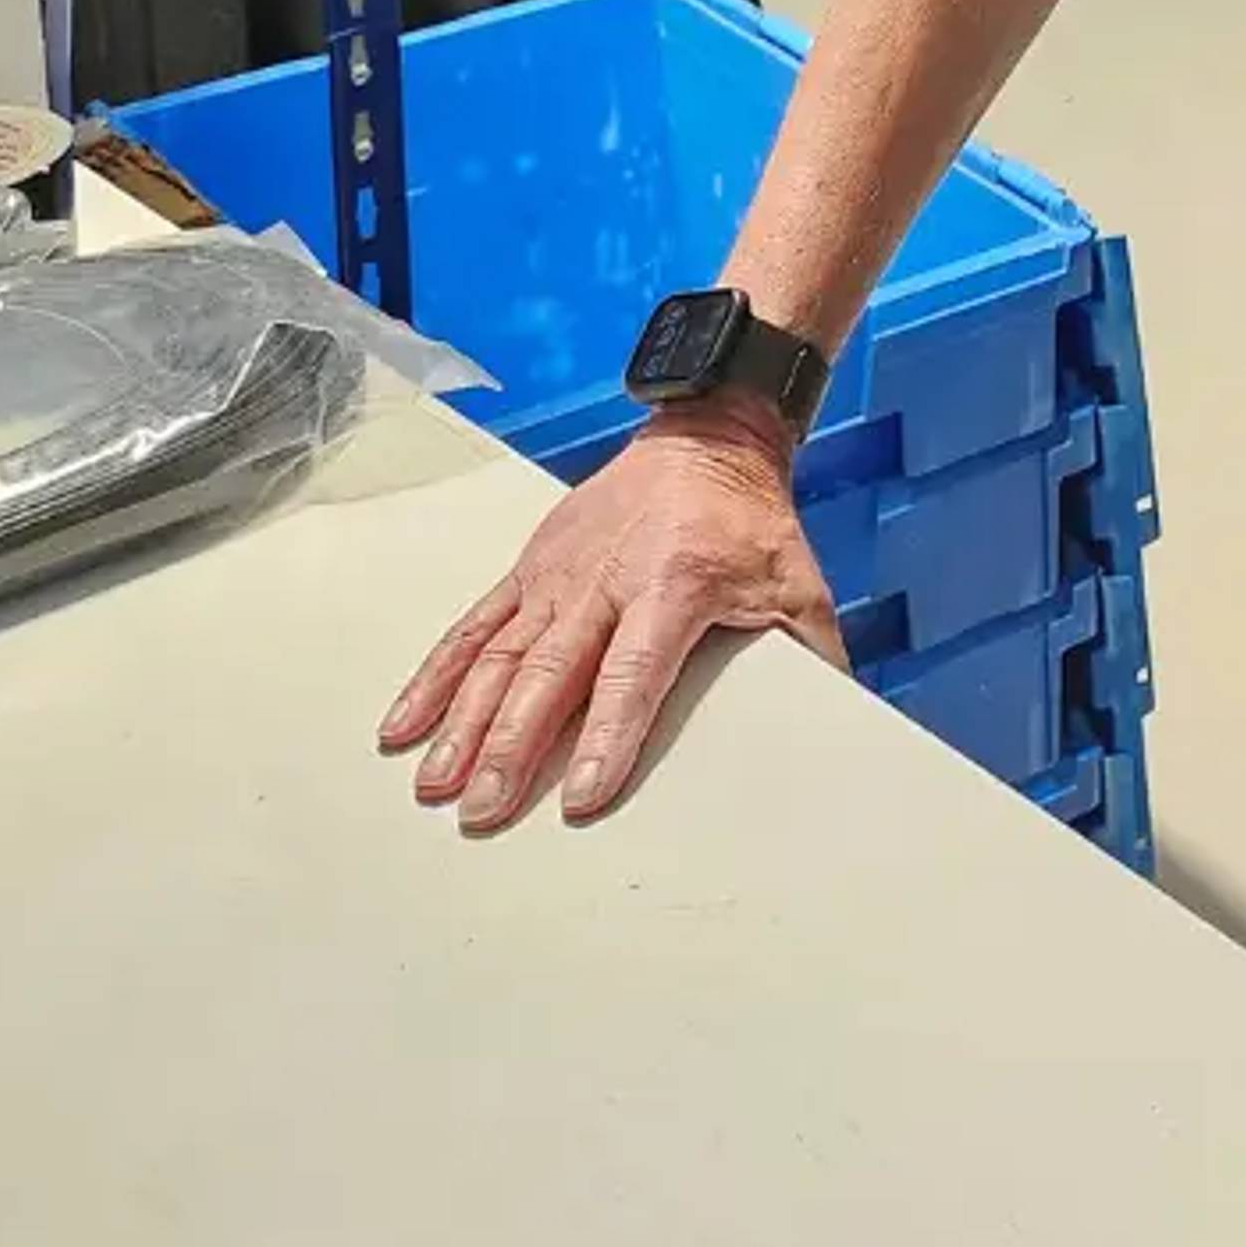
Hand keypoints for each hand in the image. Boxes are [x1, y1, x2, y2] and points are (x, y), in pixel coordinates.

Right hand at [379, 401, 842, 831]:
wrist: (708, 434)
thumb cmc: (749, 519)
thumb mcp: (795, 578)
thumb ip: (811, 651)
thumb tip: (840, 720)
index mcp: (674, 584)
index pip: (634, 673)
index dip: (608, 735)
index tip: (581, 797)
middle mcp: (605, 580)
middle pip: (551, 673)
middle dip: (513, 746)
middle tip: (483, 812)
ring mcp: (557, 574)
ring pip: (500, 655)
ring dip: (464, 723)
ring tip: (435, 786)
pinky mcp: (529, 567)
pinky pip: (473, 626)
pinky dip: (435, 675)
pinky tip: (405, 726)